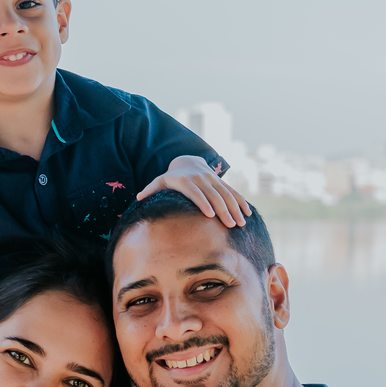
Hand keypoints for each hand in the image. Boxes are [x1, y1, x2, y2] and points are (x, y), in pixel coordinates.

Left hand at [136, 154, 251, 227]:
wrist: (187, 160)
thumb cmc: (170, 177)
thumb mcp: (159, 181)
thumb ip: (150, 190)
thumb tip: (137, 198)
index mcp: (186, 181)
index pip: (196, 193)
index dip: (203, 203)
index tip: (210, 215)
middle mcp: (201, 179)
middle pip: (214, 195)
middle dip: (223, 210)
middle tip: (230, 225)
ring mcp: (213, 180)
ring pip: (226, 194)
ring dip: (235, 208)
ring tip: (241, 223)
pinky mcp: (221, 182)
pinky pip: (233, 192)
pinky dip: (241, 202)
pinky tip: (248, 214)